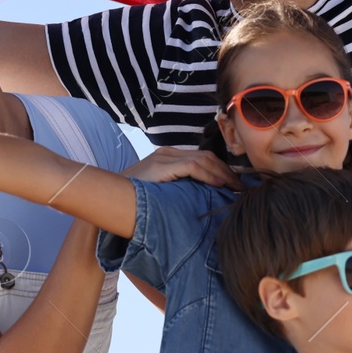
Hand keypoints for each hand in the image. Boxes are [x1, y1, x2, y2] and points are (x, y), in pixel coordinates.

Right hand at [124, 147, 243, 189]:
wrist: (108, 195)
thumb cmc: (133, 197)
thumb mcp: (160, 190)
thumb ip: (177, 188)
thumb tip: (201, 199)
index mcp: (169, 157)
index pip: (203, 159)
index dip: (222, 171)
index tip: (236, 186)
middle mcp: (168, 153)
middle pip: (207, 157)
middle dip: (227, 171)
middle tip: (242, 187)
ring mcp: (164, 157)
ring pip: (203, 160)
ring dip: (223, 174)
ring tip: (236, 187)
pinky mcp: (162, 164)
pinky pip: (193, 166)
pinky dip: (209, 174)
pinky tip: (219, 185)